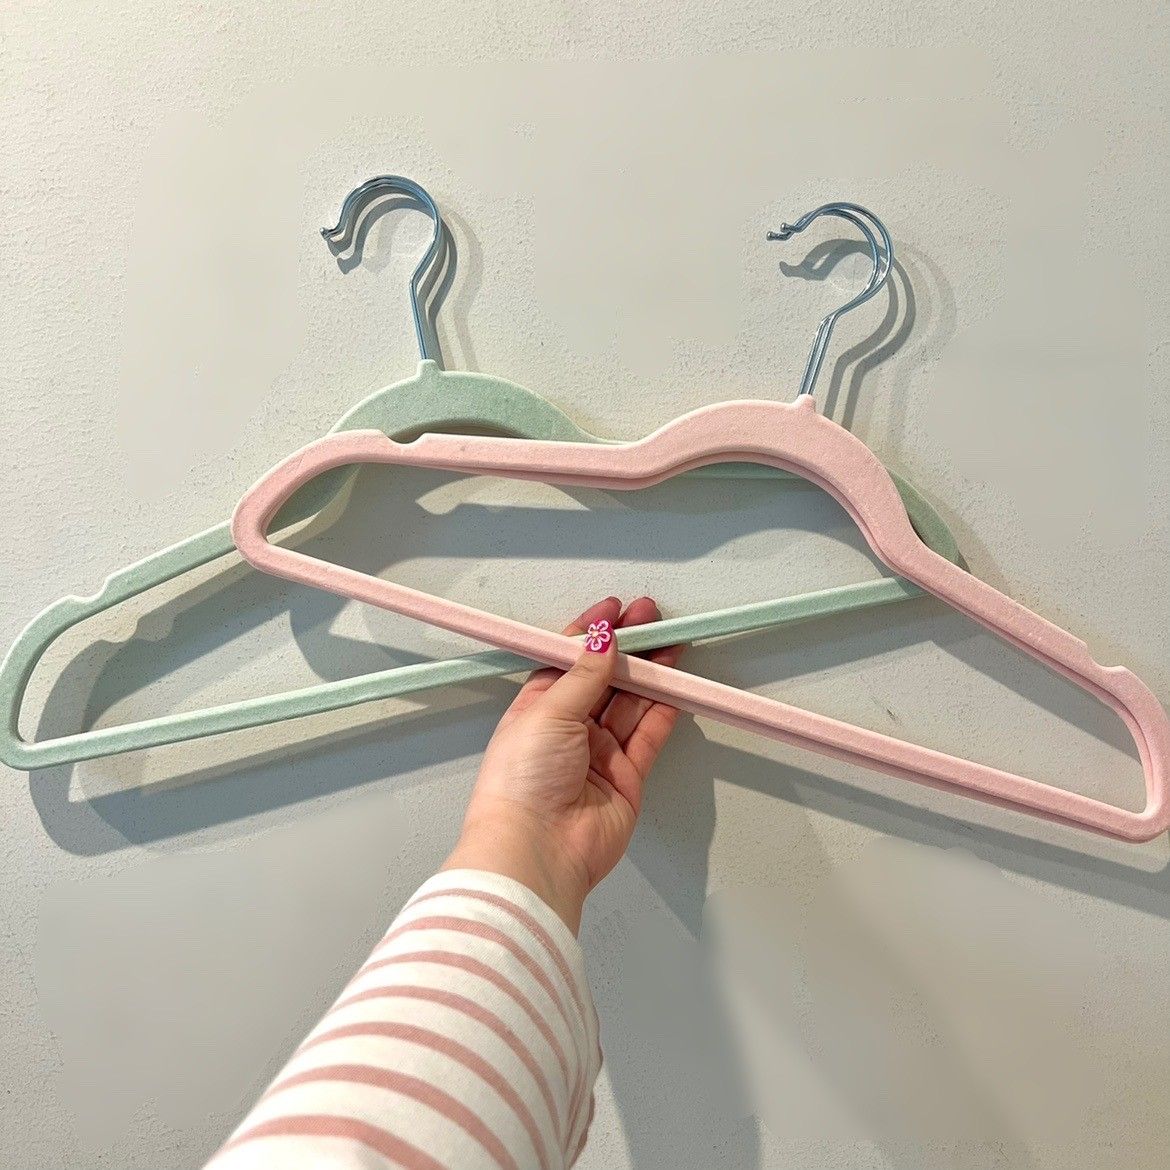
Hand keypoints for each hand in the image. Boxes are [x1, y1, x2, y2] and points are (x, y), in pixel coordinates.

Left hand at [442, 596, 684, 931]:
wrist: (537, 849)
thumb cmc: (520, 786)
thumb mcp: (547, 712)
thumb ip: (583, 675)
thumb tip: (600, 640)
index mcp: (535, 710)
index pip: (569, 662)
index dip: (593, 635)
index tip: (615, 611)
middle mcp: (566, 731)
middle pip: (604, 680)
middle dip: (628, 649)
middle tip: (651, 620)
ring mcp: (597, 754)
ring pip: (630, 704)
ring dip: (650, 673)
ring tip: (670, 644)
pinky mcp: (625, 778)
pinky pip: (648, 735)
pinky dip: (664, 708)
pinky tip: (675, 684)